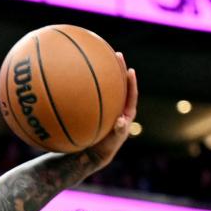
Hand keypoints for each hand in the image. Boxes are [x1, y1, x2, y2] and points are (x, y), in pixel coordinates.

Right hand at [86, 55, 137, 170]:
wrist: (93, 155)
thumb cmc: (102, 149)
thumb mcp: (111, 142)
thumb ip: (118, 132)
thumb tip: (122, 121)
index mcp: (126, 112)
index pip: (131, 94)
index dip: (131, 82)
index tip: (130, 70)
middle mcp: (118, 106)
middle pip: (120, 84)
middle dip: (119, 69)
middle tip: (116, 55)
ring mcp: (108, 107)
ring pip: (108, 87)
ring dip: (105, 74)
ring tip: (100, 58)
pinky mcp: (97, 110)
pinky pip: (95, 95)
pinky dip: (89, 86)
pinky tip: (79, 77)